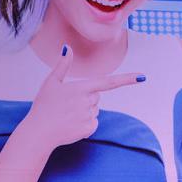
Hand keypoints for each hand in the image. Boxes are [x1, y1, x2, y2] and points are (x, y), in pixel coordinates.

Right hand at [23, 45, 144, 149]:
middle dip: (86, 98)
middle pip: (97, 96)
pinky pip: (94, 122)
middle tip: (67, 104)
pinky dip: (85, 123)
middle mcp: (88, 102)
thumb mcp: (51, 83)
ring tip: (67, 115)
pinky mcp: (89, 128)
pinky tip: (71, 124)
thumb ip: (62, 65)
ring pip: (95, 109)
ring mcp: (89, 116)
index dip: (127, 79)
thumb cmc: (43, 106)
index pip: (109, 82)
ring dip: (84, 111)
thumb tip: (68, 48)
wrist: (38, 133)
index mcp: (81, 88)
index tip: (143, 77)